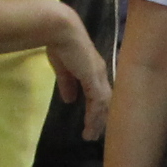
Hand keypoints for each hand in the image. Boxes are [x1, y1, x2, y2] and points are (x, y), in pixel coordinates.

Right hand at [47, 15, 113, 142]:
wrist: (61, 31)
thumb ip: (67, 84)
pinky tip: (89, 126)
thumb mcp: (63, 69)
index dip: (98, 108)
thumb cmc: (60, 44)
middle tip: (95, 134)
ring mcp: (98, 76)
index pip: (100, 93)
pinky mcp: (93, 78)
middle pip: (106, 101)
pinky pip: (97, 102)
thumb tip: (69, 100)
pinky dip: (93, 116)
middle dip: (101, 118)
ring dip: (97, 121)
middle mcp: (99, 74)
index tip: (94, 121)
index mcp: (93, 70)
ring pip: (103, 104)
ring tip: (90, 136)